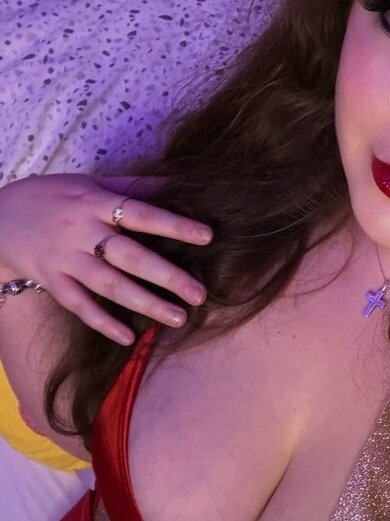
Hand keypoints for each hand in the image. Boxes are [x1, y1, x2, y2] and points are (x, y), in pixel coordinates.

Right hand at [0, 173, 211, 344]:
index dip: (174, 224)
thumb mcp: (90, 183)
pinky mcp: (50, 280)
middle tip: (199, 293)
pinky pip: (79, 305)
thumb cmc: (52, 196)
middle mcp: (81, 231)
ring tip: (178, 318)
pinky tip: (129, 337)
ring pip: (108, 285)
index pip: (141, 213)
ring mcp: (64, 259)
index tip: (207, 236)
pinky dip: (103, 322)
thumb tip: (178, 183)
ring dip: (145, 303)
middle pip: (129, 256)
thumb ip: (132, 187)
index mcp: (95, 202)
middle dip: (167, 276)